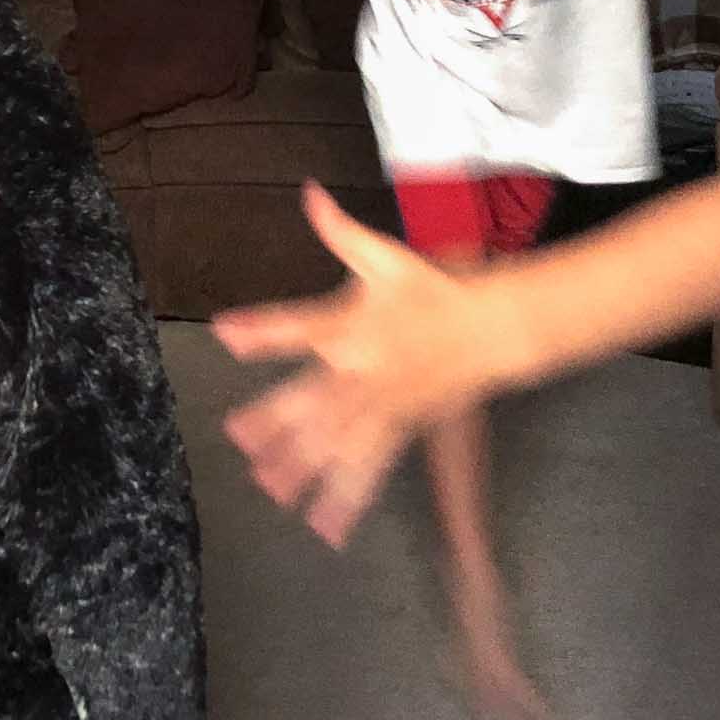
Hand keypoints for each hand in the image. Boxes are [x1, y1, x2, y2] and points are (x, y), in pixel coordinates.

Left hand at [211, 183, 503, 547]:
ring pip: (338, 442)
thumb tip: (310, 192)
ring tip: (270, 493)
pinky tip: (325, 527)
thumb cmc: (432, 290)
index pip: (299, 324)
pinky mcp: (401, 427)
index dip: (262, 328)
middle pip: (314, 397)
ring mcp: (384, 403)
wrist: (495, 325)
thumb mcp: (384, 256)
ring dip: (304, 468)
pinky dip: (348, 497)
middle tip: (237, 440)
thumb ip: (340, 230)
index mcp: (352, 323)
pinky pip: (370, 467)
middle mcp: (363, 368)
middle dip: (275, 421)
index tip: (224, 331)